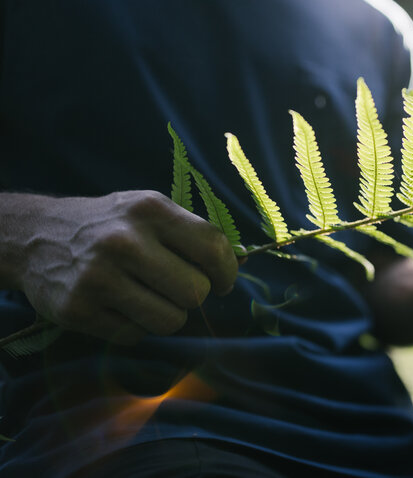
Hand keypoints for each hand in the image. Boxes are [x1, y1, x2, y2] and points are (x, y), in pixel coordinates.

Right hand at [17, 191, 238, 343]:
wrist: (37, 236)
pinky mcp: (78, 310)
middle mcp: (125, 241)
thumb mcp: (148, 211)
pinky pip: (134, 335)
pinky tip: (119, 306)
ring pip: (170, 320)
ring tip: (151, 299)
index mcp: (150, 210)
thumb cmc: (110, 225)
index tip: (222, 282)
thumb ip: (191, 233)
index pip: (212, 247)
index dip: (227, 272)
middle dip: (194, 296)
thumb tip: (242, 262)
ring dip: (169, 316)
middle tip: (178, 289)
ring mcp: (99, 277)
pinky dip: (134, 326)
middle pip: (195, 292)